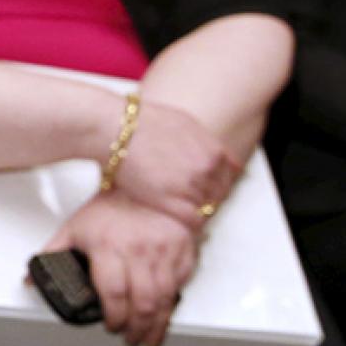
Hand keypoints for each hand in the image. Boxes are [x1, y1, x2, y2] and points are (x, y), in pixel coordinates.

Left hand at [43, 193, 199, 345]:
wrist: (147, 181)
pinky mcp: (183, 252)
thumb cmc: (110, 205)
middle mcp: (139, 251)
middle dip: (135, 329)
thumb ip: (52, 254)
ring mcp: (164, 252)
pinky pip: (180, 285)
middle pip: (141, 303)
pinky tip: (165, 316)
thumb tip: (31, 279)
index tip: (110, 326)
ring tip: (147, 337)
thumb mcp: (74, 228)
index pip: (113, 293)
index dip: (113, 317)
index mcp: (108, 247)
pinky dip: (172, 305)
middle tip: (129, 338)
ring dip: (155, 325)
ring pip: (164, 299)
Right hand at [108, 99, 241, 231]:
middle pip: (219, 194)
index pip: (230, 177)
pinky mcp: (170, 202)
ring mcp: (190, 186)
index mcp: (214, 151)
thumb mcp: (186, 124)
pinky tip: (176, 218)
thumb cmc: (144, 122)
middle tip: (188, 200)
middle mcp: (208, 170)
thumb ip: (208, 143)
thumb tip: (224, 159)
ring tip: (178, 209)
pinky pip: (193, 221)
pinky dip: (189, 223)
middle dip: (207, 198)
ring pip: (207, 208)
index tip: (204, 188)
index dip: (217, 184)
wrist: (116, 128)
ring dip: (195, 210)